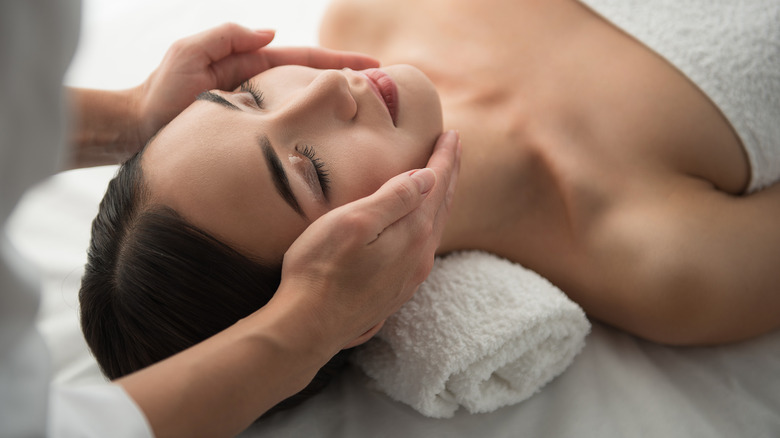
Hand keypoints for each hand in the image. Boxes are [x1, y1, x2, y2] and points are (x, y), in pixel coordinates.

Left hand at [132, 23, 378, 146]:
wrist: (139, 130)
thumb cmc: (160, 92)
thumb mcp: (188, 53)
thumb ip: (226, 38)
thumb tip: (271, 33)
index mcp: (253, 66)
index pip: (305, 60)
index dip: (339, 63)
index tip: (372, 67)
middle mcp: (263, 90)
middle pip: (314, 84)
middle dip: (349, 83)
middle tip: (385, 92)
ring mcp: (261, 116)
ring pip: (306, 110)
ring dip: (336, 111)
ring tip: (372, 117)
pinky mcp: (255, 139)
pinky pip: (289, 135)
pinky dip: (312, 136)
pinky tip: (333, 146)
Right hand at [278, 130, 460, 350]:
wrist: (309, 326)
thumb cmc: (321, 268)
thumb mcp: (354, 222)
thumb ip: (394, 198)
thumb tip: (429, 177)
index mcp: (413, 232)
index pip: (437, 184)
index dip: (445, 158)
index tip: (452, 135)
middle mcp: (420, 255)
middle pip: (442, 205)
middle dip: (449, 174)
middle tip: (454, 148)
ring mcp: (410, 275)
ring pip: (435, 227)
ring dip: (442, 199)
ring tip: (443, 180)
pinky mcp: (397, 289)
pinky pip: (424, 246)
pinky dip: (429, 222)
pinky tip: (422, 224)